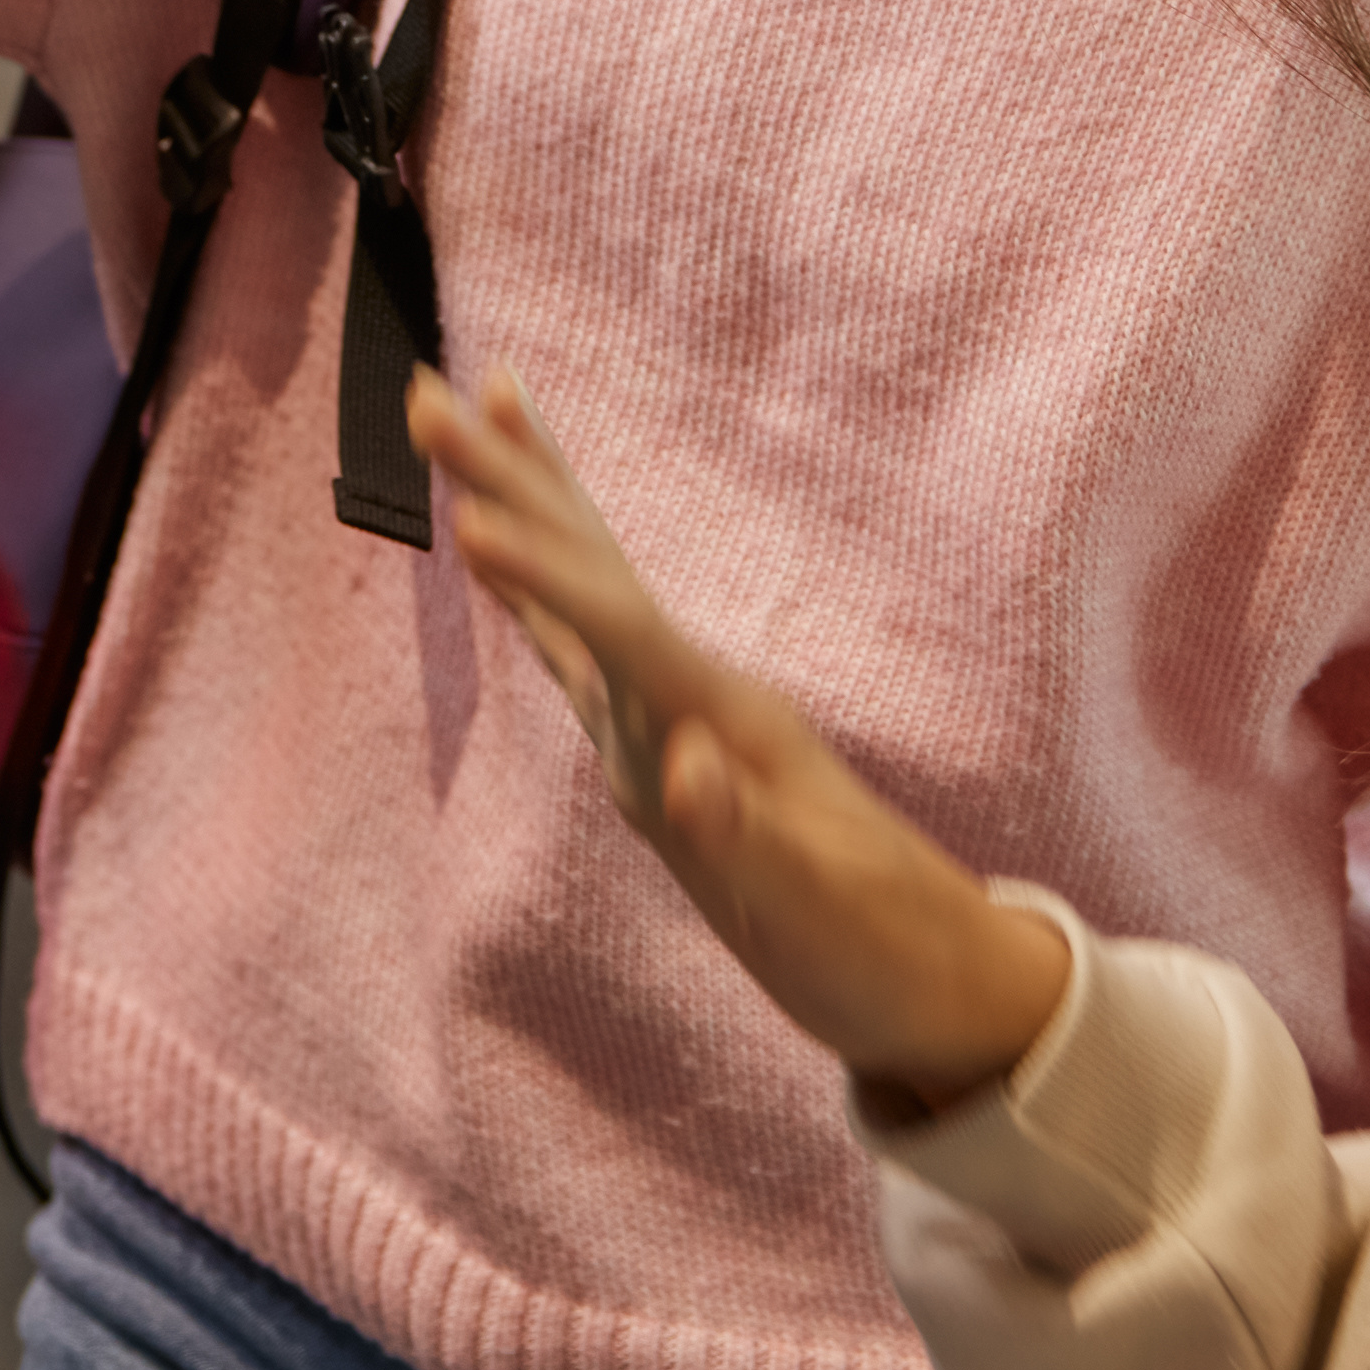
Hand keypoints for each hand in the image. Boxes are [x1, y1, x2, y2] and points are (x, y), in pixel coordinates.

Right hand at [413, 367, 1073, 1116]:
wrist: (938, 976)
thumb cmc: (874, 947)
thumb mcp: (810, 908)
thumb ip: (745, 837)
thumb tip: (682, 766)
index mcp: (721, 722)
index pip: (619, 631)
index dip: (546, 582)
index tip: (469, 523)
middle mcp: (692, 697)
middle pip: (592, 565)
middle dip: (514, 482)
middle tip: (431, 393)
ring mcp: (680, 714)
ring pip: (591, 579)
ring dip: (533, 494)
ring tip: (488, 400)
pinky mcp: (668, 742)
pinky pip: (593, 632)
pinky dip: (550, 578)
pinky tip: (520, 551)